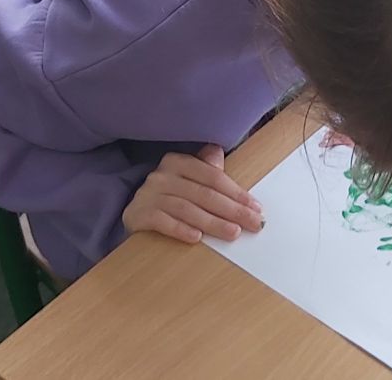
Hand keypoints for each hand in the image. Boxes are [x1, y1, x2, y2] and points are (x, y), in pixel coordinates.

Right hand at [121, 145, 263, 243]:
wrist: (135, 215)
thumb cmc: (169, 198)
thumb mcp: (188, 181)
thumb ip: (206, 171)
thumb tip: (219, 153)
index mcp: (178, 162)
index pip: (213, 177)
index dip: (236, 193)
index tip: (256, 208)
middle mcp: (161, 175)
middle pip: (203, 193)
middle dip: (232, 210)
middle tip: (253, 224)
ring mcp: (148, 194)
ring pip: (186, 208)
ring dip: (212, 222)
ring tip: (232, 233)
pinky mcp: (138, 214)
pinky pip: (162, 221)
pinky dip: (180, 229)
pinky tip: (197, 238)